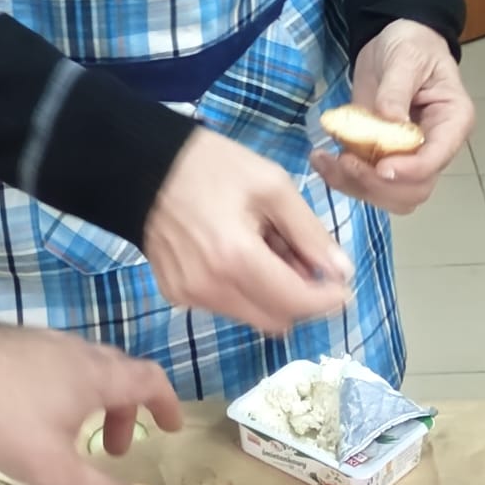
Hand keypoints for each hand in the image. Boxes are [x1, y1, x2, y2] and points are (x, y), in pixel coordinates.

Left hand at [0, 324, 184, 484]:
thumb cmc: (7, 417)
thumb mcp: (55, 469)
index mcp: (100, 375)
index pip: (151, 379)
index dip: (167, 403)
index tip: (171, 427)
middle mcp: (81, 351)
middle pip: (120, 375)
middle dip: (125, 412)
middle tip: (113, 451)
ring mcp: (49, 341)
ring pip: (87, 368)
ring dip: (95, 402)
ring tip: (73, 436)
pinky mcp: (20, 342)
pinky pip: (60, 363)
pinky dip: (67, 388)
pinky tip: (36, 412)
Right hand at [143, 128, 354, 331]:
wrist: (141, 165)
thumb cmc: (211, 167)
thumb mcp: (272, 185)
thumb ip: (309, 232)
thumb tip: (342, 270)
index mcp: (237, 259)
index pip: (297, 303)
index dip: (328, 299)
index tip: (343, 284)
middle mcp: (211, 289)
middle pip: (277, 319)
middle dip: (300, 296)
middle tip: (302, 257)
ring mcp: (189, 296)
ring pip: (252, 315)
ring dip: (271, 292)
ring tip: (265, 246)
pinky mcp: (175, 294)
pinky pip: (225, 305)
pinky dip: (243, 288)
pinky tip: (238, 252)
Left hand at [311, 20, 474, 214]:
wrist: (393, 41)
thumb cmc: (410, 44)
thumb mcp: (405, 58)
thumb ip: (396, 91)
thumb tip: (388, 123)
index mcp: (452, 121)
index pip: (436, 159)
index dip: (410, 171)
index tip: (380, 166)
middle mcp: (434, 147)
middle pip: (414, 189)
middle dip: (378, 184)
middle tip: (346, 161)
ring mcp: (407, 156)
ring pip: (388, 194)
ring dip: (355, 186)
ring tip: (326, 161)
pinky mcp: (381, 156)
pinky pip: (365, 182)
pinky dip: (342, 178)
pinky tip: (322, 160)